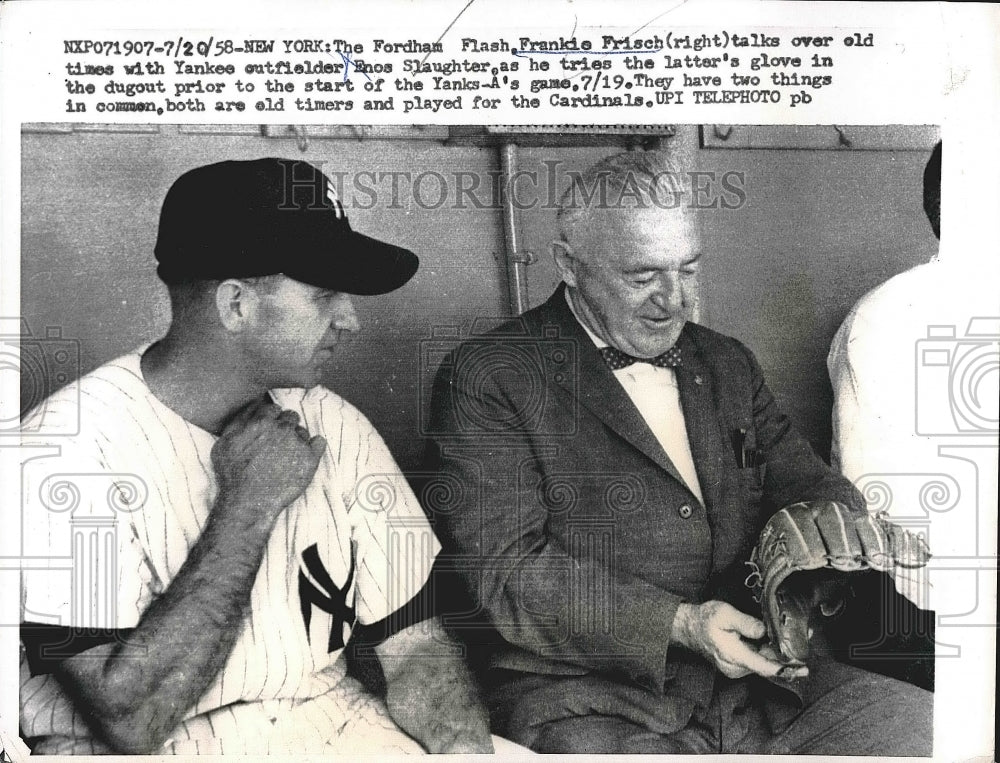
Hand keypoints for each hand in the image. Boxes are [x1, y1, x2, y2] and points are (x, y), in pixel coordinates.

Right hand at [210, 397, 325, 526]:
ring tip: (286, 458)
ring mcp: (298, 443)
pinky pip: (319, 442)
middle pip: (291, 417)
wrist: (248, 502)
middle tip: (277, 446)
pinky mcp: (311, 459)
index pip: (274, 409)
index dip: (271, 421)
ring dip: (297, 440)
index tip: (268, 433)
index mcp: (262, 422)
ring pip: (303, 431)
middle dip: (285, 428)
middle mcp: (282, 429)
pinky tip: (304, 458)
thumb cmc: (232, 474)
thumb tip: (255, 404)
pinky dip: (314, 447)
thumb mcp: (224, 442)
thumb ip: (240, 420)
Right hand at [672, 601, 807, 680]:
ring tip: (794, 643)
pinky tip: (778, 644)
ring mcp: (737, 669)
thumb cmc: (705, 619)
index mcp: (733, 656)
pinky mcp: (738, 665)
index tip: (801, 668)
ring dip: (778, 654)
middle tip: (803, 646)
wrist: (689, 628)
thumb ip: (745, 623)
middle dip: (786, 657)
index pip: (763, 667)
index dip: (784, 668)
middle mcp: (736, 668)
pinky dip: (769, 654)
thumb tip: (764, 630)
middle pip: (767, 666)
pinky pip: (758, 661)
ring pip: (764, 663)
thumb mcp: (724, 614)